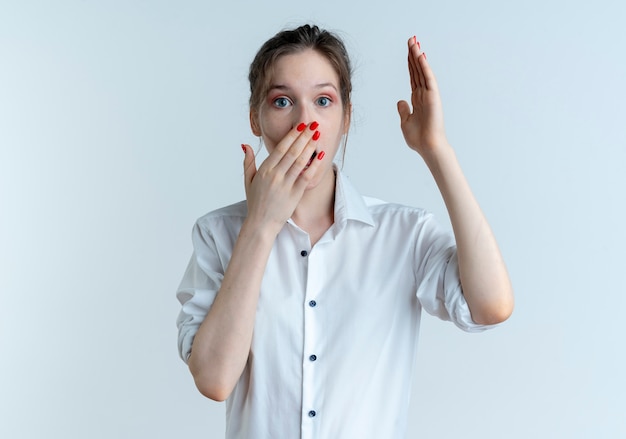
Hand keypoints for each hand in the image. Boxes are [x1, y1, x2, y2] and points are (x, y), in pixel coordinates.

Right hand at [241, 122, 324, 233]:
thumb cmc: (255, 202)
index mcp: (264, 170)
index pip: (280, 148)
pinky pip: (306, 176)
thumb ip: (248, 161)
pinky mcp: (295, 194)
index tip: (300, 125)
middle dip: (304, 136)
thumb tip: (246, 145)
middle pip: (292, 151)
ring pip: (300, 161)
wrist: (261, 224)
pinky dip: (314, 165)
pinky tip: (321, 155)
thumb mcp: (248, 180)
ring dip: (310, 146)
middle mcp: (275, 175)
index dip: (292, 135)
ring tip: (317, 135)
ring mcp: (285, 184)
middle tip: (313, 124)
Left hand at [397, 37, 448, 156]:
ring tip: (414, 42)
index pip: (413, 77)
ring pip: (423, 71)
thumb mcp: (405, 122)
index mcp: (417, 99)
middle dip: (414, 55)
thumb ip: (404, 110)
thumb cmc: (418, 138)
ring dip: (418, 56)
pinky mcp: (433, 96)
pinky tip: (420, 56)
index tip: (408, 51)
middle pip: (417, 70)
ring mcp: (429, 94)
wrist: (427, 146)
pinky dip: (425, 67)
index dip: (410, 64)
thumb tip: (400, 101)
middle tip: (411, 39)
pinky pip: (428, 78)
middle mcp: (423, 94)